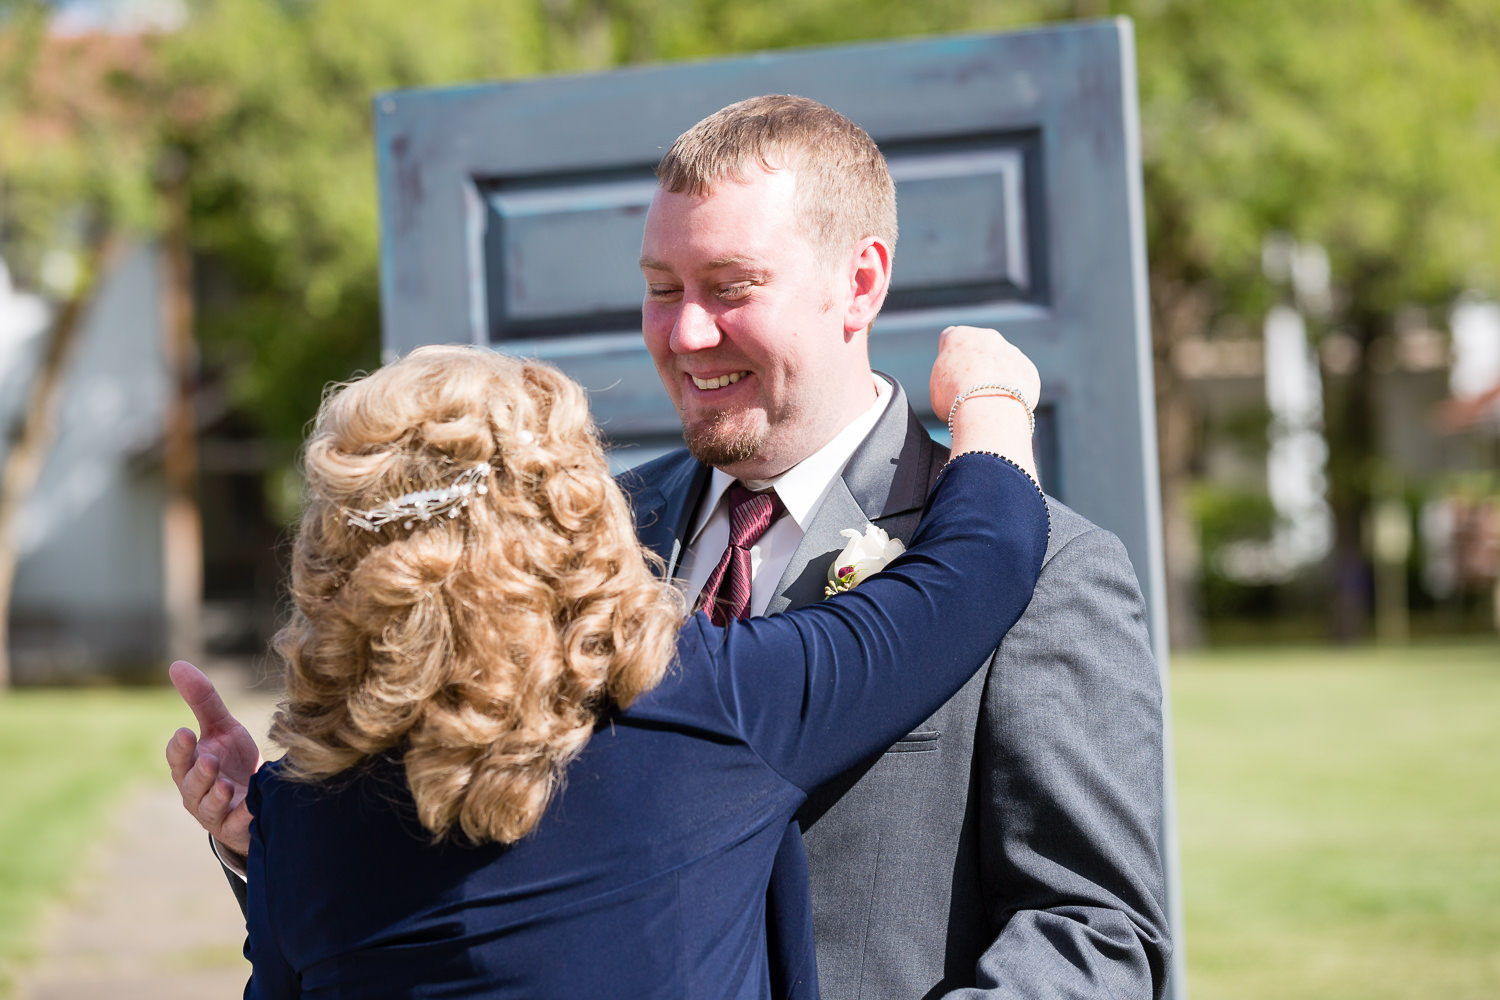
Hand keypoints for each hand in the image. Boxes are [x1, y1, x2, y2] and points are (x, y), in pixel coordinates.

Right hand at [166, 660, 261, 858]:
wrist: (255, 797)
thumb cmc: (232, 760)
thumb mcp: (221, 728)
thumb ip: (202, 701)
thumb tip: (176, 665)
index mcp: (190, 766)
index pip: (178, 758)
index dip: (179, 748)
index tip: (185, 733)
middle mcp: (197, 791)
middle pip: (191, 785)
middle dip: (199, 774)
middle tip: (209, 760)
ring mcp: (215, 812)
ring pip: (208, 808)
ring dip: (216, 797)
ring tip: (226, 785)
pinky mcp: (236, 827)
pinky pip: (237, 825)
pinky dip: (242, 818)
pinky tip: (252, 809)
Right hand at [928, 325, 1039, 421]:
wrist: (988, 408)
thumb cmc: (955, 399)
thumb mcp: (936, 386)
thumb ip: (947, 377)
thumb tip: (958, 383)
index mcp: (959, 337)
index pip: (951, 339)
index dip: (951, 358)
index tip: (951, 375)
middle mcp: (987, 337)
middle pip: (980, 348)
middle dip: (977, 364)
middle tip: (971, 390)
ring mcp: (1011, 351)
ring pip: (1002, 363)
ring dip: (996, 377)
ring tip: (989, 402)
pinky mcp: (1028, 368)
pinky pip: (1018, 378)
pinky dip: (1013, 389)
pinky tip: (1004, 405)